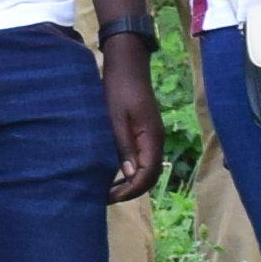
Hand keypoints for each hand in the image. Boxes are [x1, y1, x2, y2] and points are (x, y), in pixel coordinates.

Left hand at [98, 40, 164, 205]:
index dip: (130, 189)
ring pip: (146, 168)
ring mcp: (151, 136)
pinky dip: (130, 169)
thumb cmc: (118, 89)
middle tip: (105, 197)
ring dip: (130, 181)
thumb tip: (128, 174)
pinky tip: (112, 171)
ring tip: (107, 189)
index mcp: (151, 138)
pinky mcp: (144, 132)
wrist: (127, 64)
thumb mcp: (116, 119)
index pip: (147, 174)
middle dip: (130, 190)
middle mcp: (155, 140)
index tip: (109, 197)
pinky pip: (141, 158)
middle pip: (149, 176)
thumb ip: (123, 146)